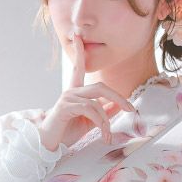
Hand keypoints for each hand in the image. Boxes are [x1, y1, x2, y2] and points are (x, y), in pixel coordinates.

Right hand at [38, 32, 135, 151]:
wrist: (50, 145)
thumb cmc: (67, 132)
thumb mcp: (90, 122)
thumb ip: (104, 112)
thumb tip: (119, 105)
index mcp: (75, 92)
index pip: (78, 68)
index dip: (80, 52)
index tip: (78, 35)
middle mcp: (70, 91)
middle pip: (100, 87)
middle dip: (118, 97)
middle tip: (131, 109)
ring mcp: (67, 98)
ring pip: (97, 101)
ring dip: (106, 120)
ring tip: (107, 135)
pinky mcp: (65, 107)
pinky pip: (89, 109)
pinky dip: (100, 122)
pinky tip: (102, 134)